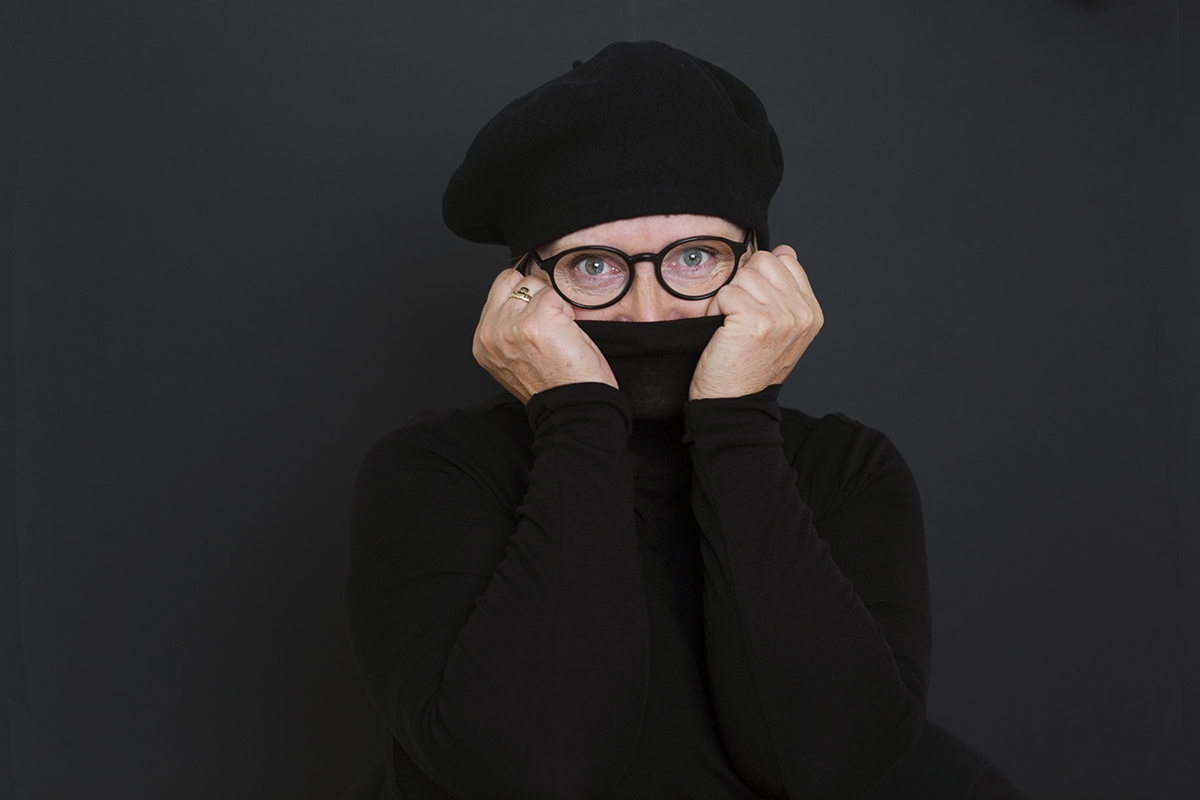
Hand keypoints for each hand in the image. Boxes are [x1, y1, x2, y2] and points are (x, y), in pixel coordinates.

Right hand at [473, 269, 617, 403]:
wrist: (573, 408)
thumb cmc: (554, 388)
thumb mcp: (513, 361)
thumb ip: (506, 331)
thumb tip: (519, 302)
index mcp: (483, 343)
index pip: (497, 291)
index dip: (522, 300)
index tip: (535, 321)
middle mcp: (492, 332)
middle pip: (512, 281)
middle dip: (533, 294)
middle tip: (548, 323)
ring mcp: (512, 325)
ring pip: (534, 284)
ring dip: (551, 303)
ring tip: (558, 332)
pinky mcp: (537, 319)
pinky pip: (554, 294)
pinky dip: (566, 310)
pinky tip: (567, 333)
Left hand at [689, 245, 822, 399]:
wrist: (734, 405)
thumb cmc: (747, 368)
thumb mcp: (777, 328)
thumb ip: (784, 289)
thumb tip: (785, 249)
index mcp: (810, 312)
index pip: (785, 261)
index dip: (760, 278)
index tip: (753, 307)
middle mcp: (801, 313)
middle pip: (762, 261)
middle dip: (742, 285)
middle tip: (739, 319)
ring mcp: (781, 316)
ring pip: (742, 275)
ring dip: (727, 299)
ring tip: (731, 328)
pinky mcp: (755, 320)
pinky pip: (725, 292)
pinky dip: (715, 310)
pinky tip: (722, 333)